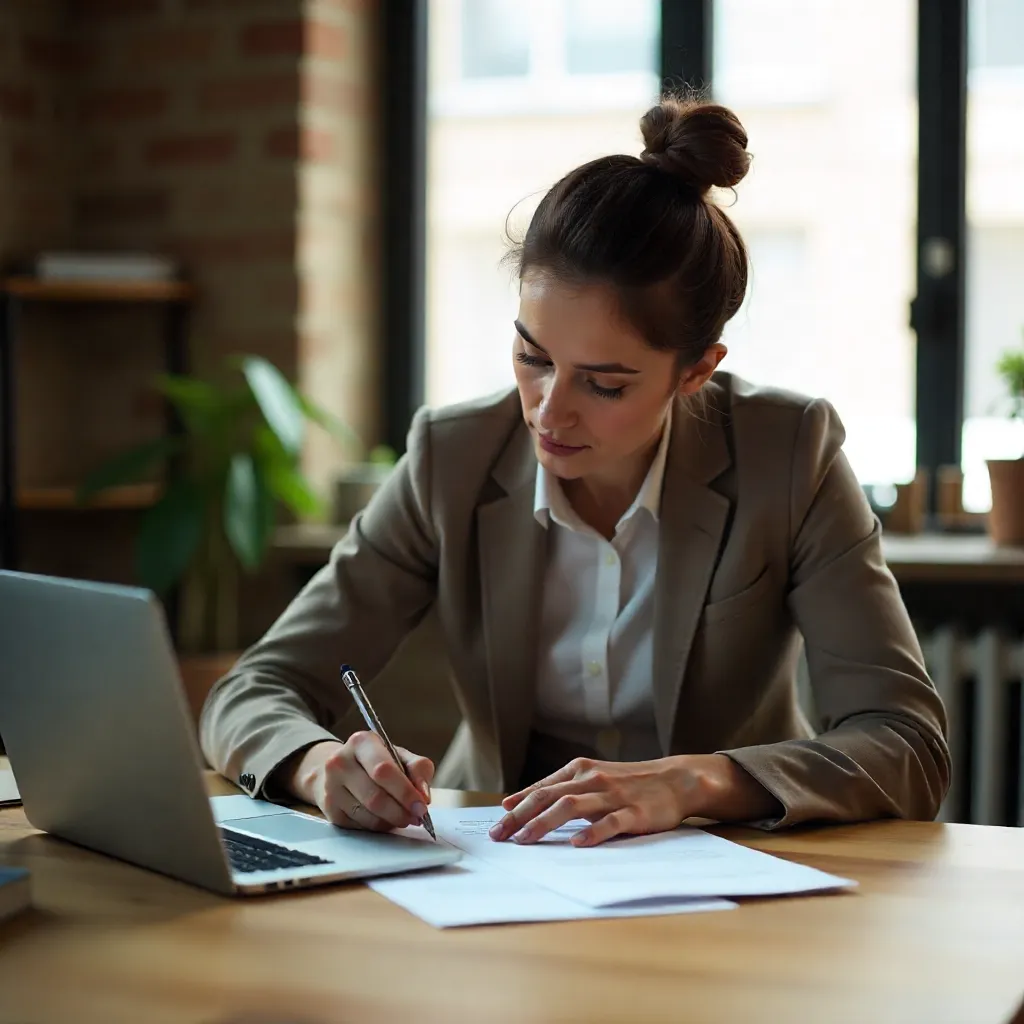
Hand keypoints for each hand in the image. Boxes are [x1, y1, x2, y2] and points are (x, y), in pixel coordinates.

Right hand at [288, 735, 433, 832]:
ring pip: (368, 815)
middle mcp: (340, 762)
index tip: (422, 806)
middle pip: (375, 797)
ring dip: (391, 821)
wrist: (342, 769)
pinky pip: (360, 826)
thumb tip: (423, 796)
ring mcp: (331, 787)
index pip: (383, 770)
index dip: (405, 791)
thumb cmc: (378, 762)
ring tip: (403, 816)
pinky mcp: (329, 809)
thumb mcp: (401, 756)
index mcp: (361, 742)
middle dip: (401, 811)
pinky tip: (384, 818)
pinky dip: (378, 826)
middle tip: (417, 817)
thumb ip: (419, 769)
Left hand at [489, 754, 778, 846]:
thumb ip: (558, 787)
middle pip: (548, 796)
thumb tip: (516, 801)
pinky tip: (576, 844)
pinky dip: (591, 833)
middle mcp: (592, 779)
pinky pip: (609, 823)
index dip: (516, 807)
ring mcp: (612, 795)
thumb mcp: (591, 777)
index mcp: (580, 770)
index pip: (541, 789)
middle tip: (499, 836)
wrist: (675, 779)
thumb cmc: (629, 782)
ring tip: (525, 841)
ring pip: (571, 806)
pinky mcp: (633, 812)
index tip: (495, 824)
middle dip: (519, 817)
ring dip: (544, 823)